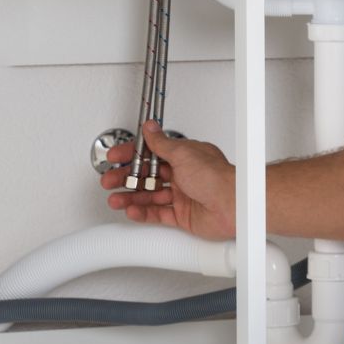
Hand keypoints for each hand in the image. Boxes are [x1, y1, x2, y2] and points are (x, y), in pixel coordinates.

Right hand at [99, 121, 237, 239]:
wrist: (233, 204)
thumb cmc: (216, 177)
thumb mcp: (183, 153)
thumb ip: (162, 143)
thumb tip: (150, 128)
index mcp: (184, 157)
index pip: (152, 153)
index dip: (132, 155)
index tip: (115, 158)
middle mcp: (183, 175)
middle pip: (148, 176)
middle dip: (126, 178)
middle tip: (109, 181)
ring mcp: (183, 196)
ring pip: (150, 196)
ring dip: (131, 197)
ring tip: (115, 199)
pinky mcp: (183, 215)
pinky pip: (158, 214)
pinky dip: (143, 213)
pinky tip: (131, 211)